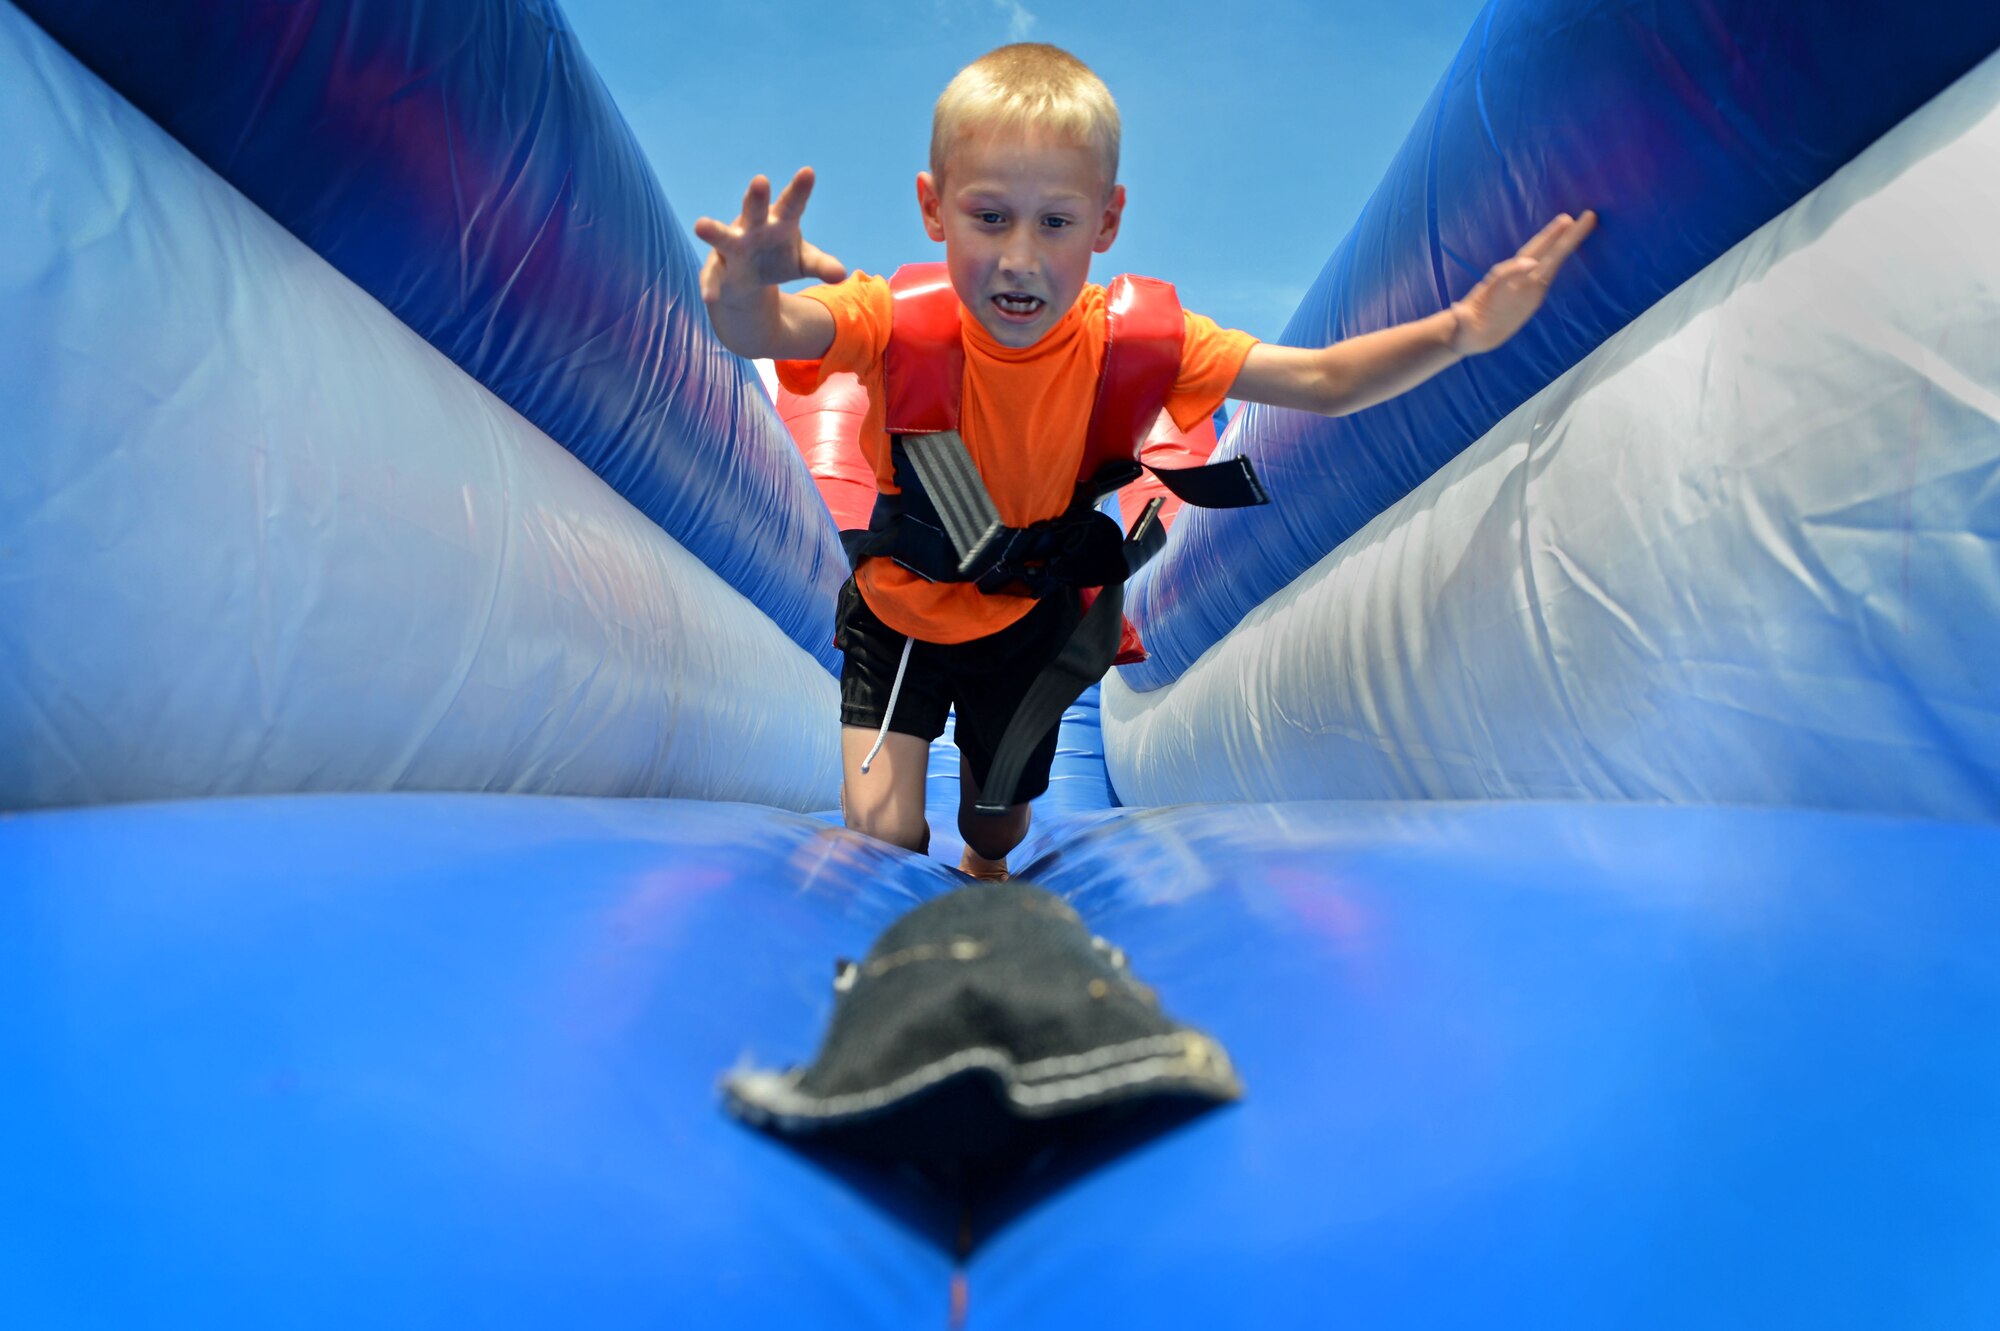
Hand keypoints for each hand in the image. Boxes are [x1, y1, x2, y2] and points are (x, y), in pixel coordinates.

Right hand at [694, 168, 847, 307]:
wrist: (748, 278)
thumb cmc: (779, 257)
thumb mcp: (804, 262)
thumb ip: (821, 265)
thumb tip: (841, 275)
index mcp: (779, 221)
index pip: (792, 204)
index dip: (799, 189)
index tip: (808, 172)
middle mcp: (753, 227)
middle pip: (754, 210)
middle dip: (757, 197)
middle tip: (761, 180)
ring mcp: (732, 247)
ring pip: (723, 237)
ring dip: (714, 231)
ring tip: (700, 224)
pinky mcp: (717, 269)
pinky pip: (712, 277)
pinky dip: (711, 287)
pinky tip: (709, 298)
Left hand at [1449, 209, 1596, 354]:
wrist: (1469, 330)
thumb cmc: (1463, 330)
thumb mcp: (1459, 327)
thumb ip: (1459, 319)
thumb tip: (1456, 310)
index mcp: (1493, 288)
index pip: (1506, 275)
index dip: (1516, 270)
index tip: (1530, 265)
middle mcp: (1511, 280)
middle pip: (1534, 255)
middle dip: (1552, 238)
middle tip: (1573, 217)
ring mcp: (1524, 283)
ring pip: (1547, 258)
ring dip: (1564, 240)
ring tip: (1580, 220)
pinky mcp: (1533, 291)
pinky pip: (1551, 270)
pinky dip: (1562, 254)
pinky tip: (1574, 240)